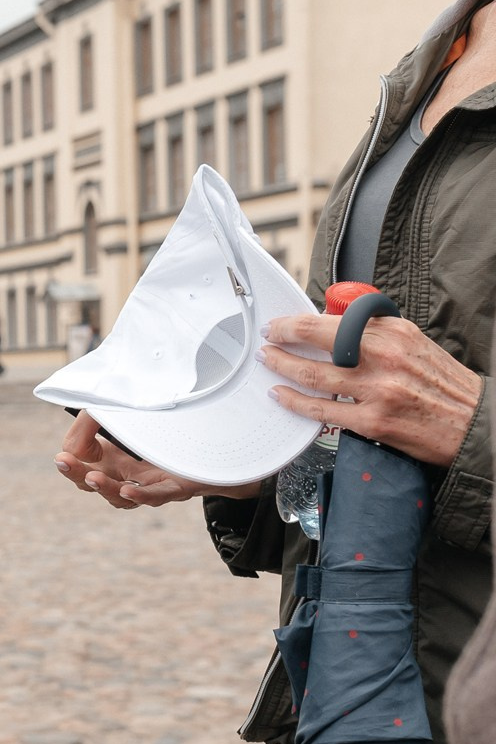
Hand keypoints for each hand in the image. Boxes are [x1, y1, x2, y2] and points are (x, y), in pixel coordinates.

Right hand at [54, 411, 262, 509]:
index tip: (68, 450)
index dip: (72, 460)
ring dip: (103, 487)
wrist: (226, 433)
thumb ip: (89, 424)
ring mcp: (155, 481)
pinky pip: (156, 495)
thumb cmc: (175, 420)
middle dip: (76, 474)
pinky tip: (127, 489)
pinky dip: (140, 494)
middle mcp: (133, 472)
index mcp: (117, 456)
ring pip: (122, 497)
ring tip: (90, 476)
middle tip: (63, 462)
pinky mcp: (179, 484)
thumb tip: (72, 450)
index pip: (82, 466)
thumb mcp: (123, 410)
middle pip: (95, 484)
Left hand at [262, 314, 482, 467]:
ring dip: (282, 367)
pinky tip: (281, 395)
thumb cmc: (444, 385)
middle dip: (283, 338)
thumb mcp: (414, 344)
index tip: (282, 323)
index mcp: (394, 334)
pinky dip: (295, 402)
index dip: (299, 321)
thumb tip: (332, 325)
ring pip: (313, 376)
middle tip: (268, 338)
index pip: (333, 320)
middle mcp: (384, 358)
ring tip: (269, 362)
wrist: (475, 423)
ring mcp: (377, 390)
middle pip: (317, 342)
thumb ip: (375, 334)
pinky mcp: (372, 421)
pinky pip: (322, 411)